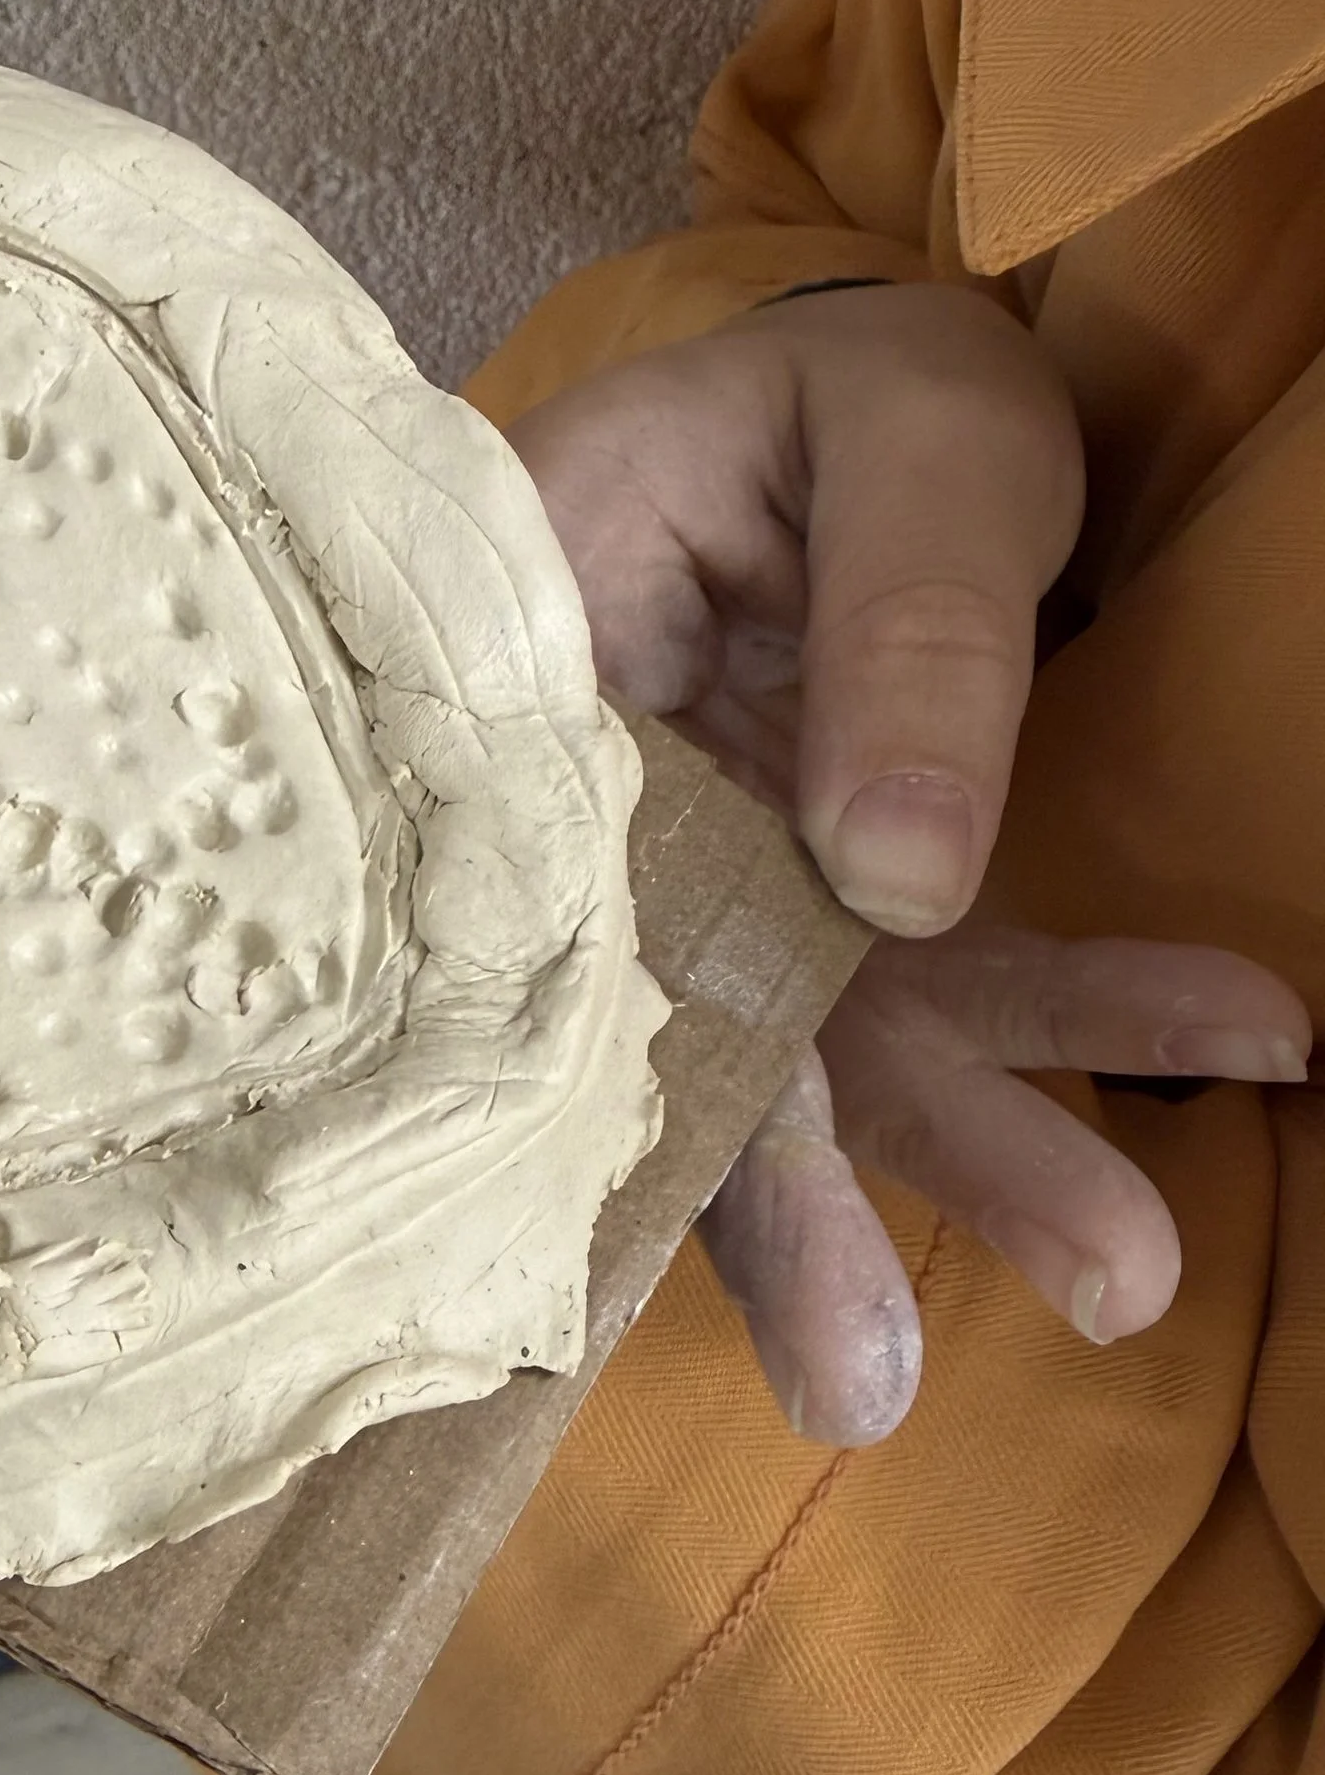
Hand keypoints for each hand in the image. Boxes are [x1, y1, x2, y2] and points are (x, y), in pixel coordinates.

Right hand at [507, 283, 1309, 1441]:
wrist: (862, 395)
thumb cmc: (850, 392)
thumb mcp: (913, 439)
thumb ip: (915, 630)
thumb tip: (899, 879)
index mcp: (529, 670)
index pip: (560, 887)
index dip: (630, 1052)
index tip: (743, 1198)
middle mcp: (590, 813)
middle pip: (661, 1016)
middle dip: (784, 1198)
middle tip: (869, 1382)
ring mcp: (701, 881)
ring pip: (810, 1051)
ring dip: (970, 1151)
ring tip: (1122, 1271)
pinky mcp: (813, 915)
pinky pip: (934, 1001)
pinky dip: (1079, 1026)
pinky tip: (1244, 1033)